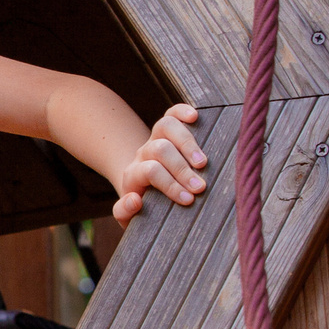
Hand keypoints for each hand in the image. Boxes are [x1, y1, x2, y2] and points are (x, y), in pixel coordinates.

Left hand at [112, 103, 207, 223]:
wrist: (141, 191)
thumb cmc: (142, 208)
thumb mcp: (128, 216)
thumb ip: (124, 212)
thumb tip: (135, 200)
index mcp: (134, 175)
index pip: (150, 171)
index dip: (170, 184)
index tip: (188, 200)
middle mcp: (143, 154)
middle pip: (160, 149)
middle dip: (181, 168)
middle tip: (200, 187)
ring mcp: (155, 139)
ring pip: (166, 126)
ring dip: (187, 143)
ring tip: (203, 163)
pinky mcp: (167, 131)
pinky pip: (172, 114)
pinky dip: (182, 111)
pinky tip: (195, 116)